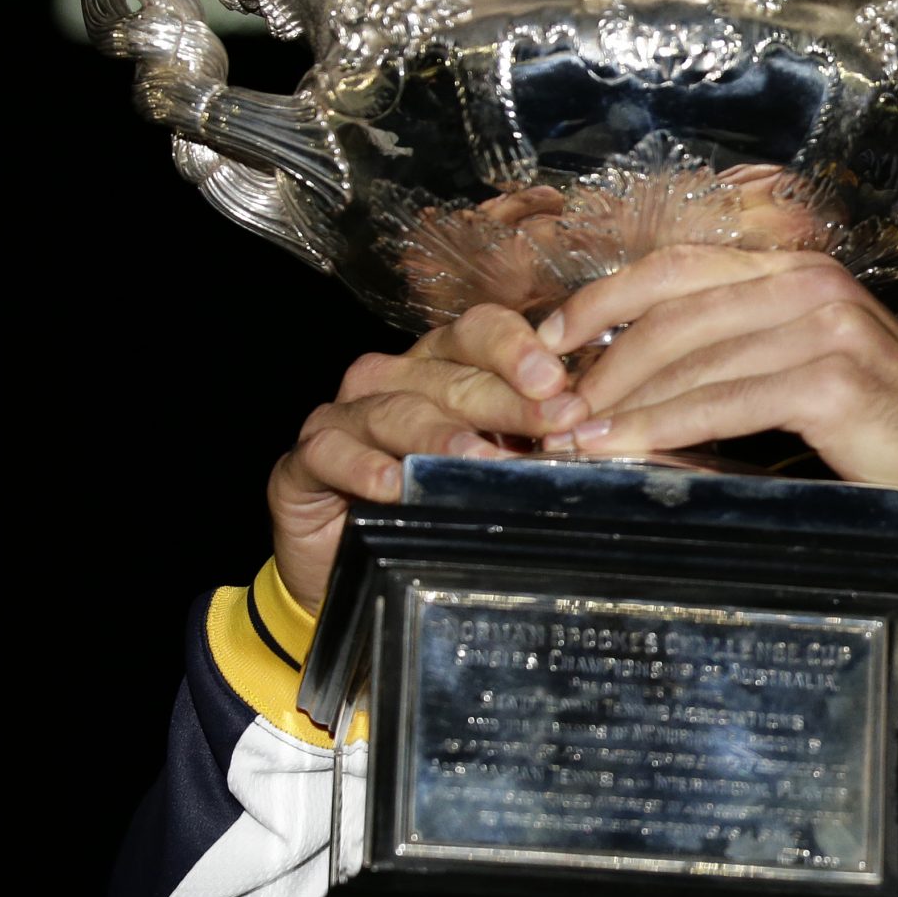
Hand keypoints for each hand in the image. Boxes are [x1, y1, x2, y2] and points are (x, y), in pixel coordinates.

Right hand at [268, 305, 590, 611]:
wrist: (351, 564)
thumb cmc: (435, 507)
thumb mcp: (492, 473)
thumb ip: (532, 446)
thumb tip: (593, 439)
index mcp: (444, 366)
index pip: (480, 333)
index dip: (518, 350)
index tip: (559, 383)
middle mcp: (394, 378)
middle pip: (451, 375)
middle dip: (506, 400)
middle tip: (552, 423)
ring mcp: (345, 415)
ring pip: (397, 410)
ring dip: (442, 436)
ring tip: (481, 461)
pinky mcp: (304, 458)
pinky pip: (332, 452)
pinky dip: (362, 467)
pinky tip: (393, 485)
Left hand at [534, 248, 897, 541]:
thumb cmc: (886, 433)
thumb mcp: (805, 375)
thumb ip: (735, 362)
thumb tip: (632, 385)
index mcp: (799, 270)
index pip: (680, 265)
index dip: (602, 298)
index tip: (549, 339)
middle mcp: (811, 283)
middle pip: (673, 305)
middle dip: (599, 356)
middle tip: (547, 403)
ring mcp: (825, 326)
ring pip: (691, 354)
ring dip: (621, 400)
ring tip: (571, 436)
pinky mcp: (831, 379)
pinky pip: (723, 401)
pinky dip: (664, 427)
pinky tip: (624, 449)